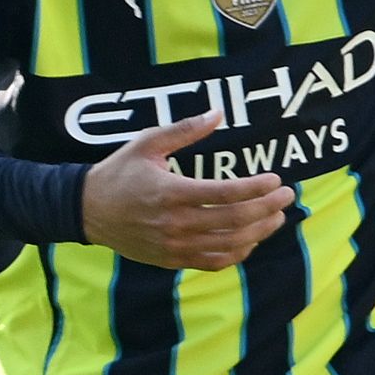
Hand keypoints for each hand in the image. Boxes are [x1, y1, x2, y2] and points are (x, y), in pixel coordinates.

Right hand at [81, 116, 290, 269]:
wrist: (87, 210)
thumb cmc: (119, 172)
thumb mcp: (146, 143)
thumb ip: (184, 130)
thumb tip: (218, 113)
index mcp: (170, 192)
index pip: (225, 193)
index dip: (256, 188)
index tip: (276, 179)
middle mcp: (174, 223)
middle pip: (235, 220)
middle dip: (268, 208)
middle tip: (287, 196)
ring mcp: (174, 245)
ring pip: (230, 245)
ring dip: (261, 231)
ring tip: (278, 216)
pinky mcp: (172, 259)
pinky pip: (215, 261)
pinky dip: (239, 253)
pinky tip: (252, 238)